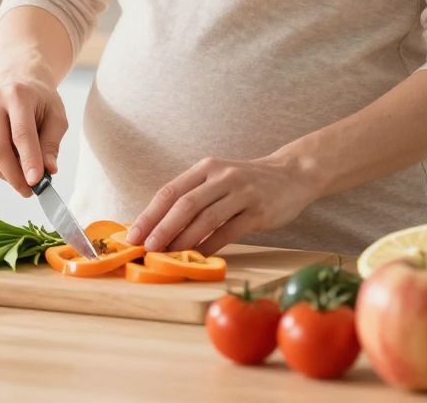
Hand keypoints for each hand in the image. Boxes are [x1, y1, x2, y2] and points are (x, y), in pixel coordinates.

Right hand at [0, 78, 67, 197]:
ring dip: (6, 175)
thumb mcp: (56, 118)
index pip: (21, 134)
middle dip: (14, 176)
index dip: (29, 161)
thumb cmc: (41, 103)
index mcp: (17, 95)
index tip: (36, 183)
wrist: (19, 85)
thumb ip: (51, 144)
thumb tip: (48, 171)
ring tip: (22, 175)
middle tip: (29, 191)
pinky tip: (10, 163)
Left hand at [124, 153, 317, 254]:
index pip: (171, 191)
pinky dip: (211, 246)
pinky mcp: (259, 210)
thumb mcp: (219, 179)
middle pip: (185, 204)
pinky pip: (230, 231)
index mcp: (206, 168)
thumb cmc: (247, 182)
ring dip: (183, 240)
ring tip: (167, 256)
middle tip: (146, 248)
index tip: (133, 235)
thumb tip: (158, 227)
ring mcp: (242, 192)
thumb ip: (194, 196)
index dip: (150, 214)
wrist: (293, 174)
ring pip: (206, 219)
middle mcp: (222, 177)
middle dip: (162, 228)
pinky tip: (198, 257)